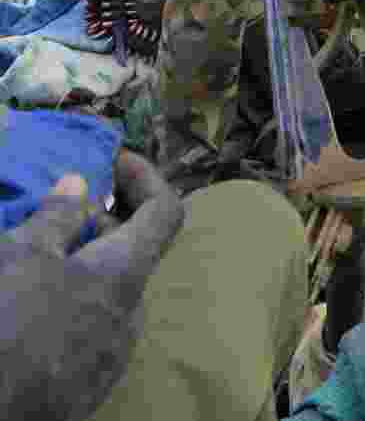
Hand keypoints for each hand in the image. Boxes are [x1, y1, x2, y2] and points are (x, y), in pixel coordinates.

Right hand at [0, 151, 182, 420]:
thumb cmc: (7, 322)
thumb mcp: (22, 255)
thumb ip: (58, 217)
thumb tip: (81, 186)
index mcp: (126, 274)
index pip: (166, 211)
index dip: (146, 177)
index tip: (113, 162)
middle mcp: (132, 314)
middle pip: (136, 252)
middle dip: (106, 223)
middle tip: (63, 211)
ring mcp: (113, 356)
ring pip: (112, 293)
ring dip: (87, 265)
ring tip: (42, 257)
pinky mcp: (89, 385)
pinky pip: (94, 328)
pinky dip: (76, 302)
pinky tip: (36, 303)